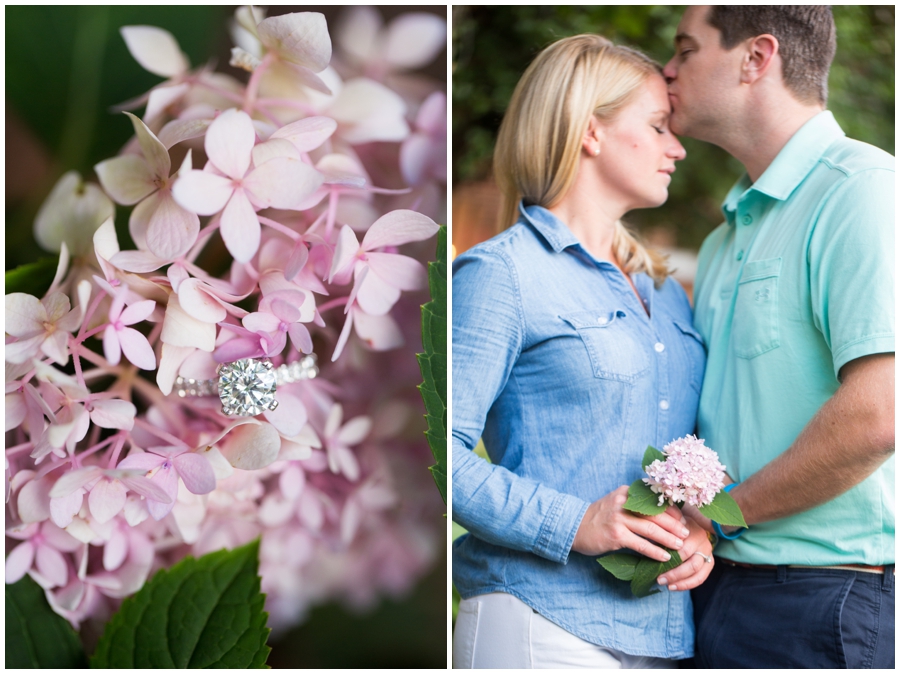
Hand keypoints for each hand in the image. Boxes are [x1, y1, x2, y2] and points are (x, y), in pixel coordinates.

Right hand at [572, 485, 689, 562]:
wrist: (575, 526)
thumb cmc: (599, 517)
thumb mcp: (616, 503)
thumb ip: (635, 504)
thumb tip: (663, 513)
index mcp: (627, 493)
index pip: (655, 500)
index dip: (671, 510)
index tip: (682, 519)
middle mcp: (623, 503)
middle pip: (656, 514)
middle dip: (674, 525)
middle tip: (686, 533)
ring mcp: (619, 519)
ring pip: (651, 529)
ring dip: (669, 539)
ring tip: (680, 546)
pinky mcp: (616, 535)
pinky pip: (641, 544)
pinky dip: (655, 551)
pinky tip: (664, 557)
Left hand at [656, 513, 713, 590]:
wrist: (689, 524)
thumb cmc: (673, 525)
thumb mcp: (667, 522)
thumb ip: (662, 527)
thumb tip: (652, 532)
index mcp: (693, 530)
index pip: (683, 547)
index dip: (669, 557)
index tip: (656, 564)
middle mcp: (703, 541)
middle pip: (691, 562)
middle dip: (674, 573)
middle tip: (659, 578)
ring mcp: (708, 552)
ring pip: (696, 571)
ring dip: (680, 581)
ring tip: (666, 585)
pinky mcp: (710, 563)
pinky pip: (700, 578)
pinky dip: (686, 585)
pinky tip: (673, 587)